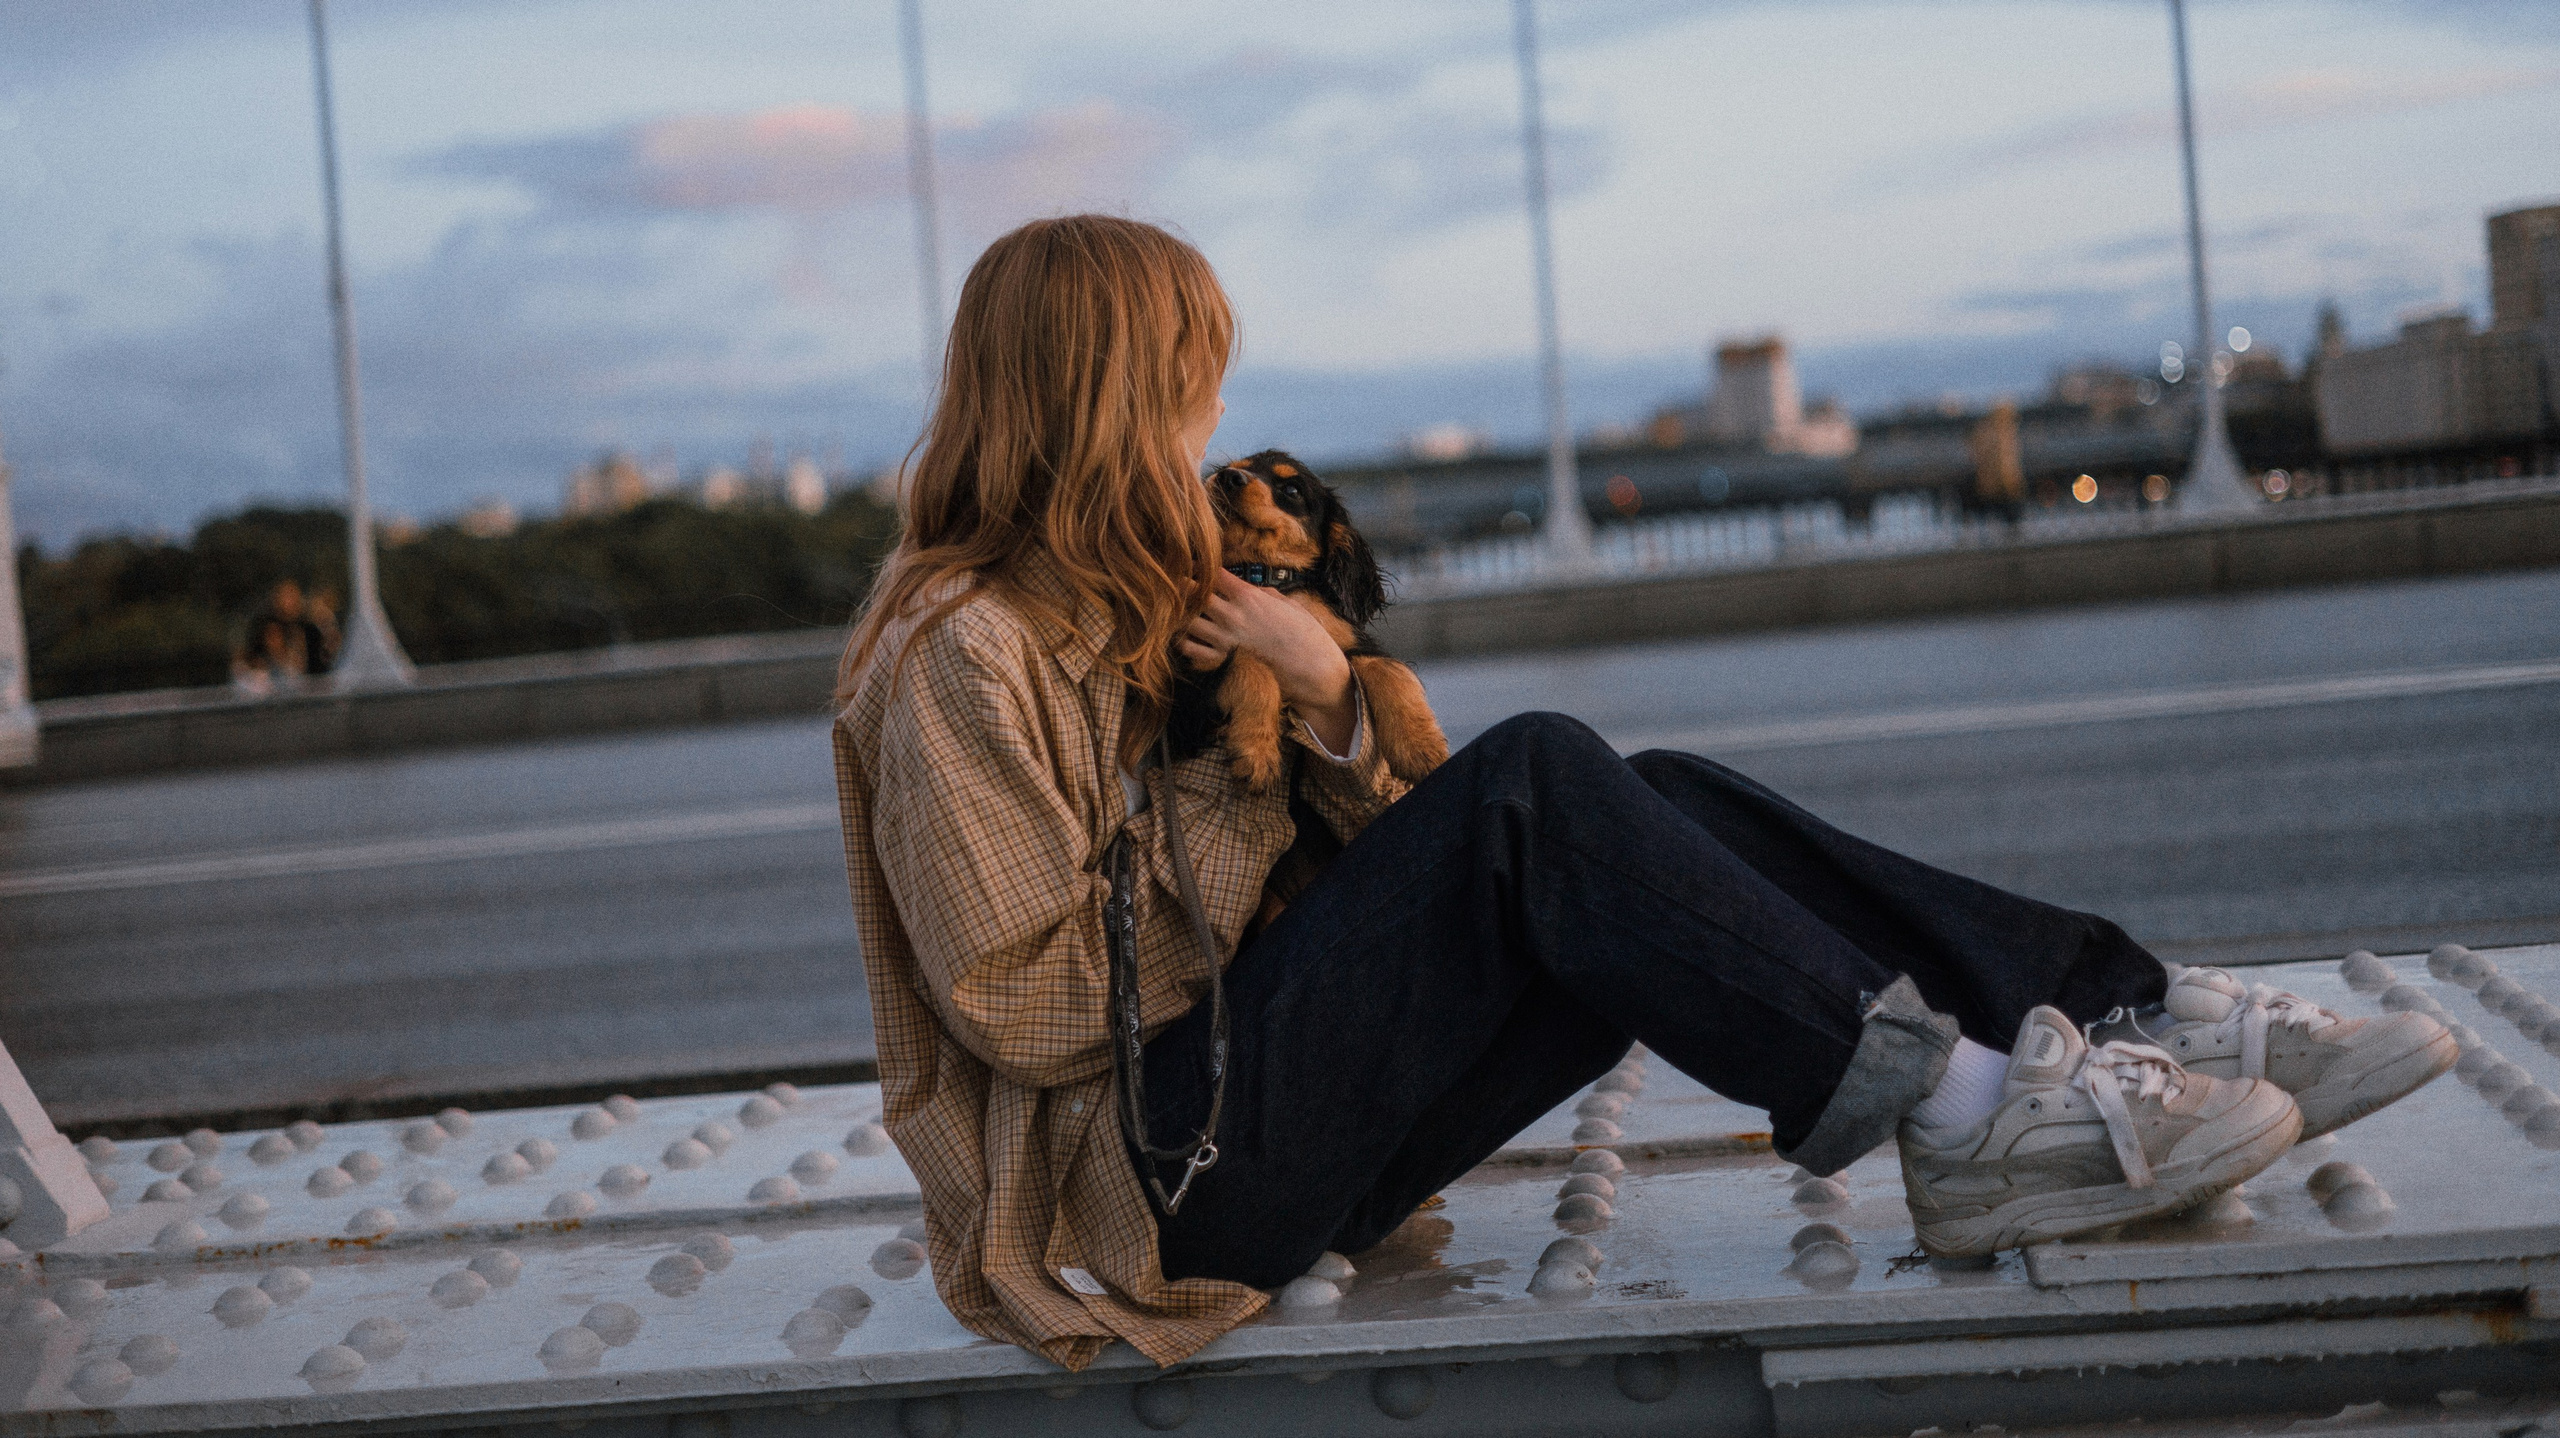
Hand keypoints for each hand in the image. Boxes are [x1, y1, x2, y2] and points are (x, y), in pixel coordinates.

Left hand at [1179, 570, 1355, 750]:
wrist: (1312, 668)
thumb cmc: (1304, 633)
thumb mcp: (1285, 603)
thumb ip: (1259, 592)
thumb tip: (1244, 587)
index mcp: (1248, 597)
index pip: (1212, 573)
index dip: (1200, 566)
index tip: (1195, 566)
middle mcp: (1232, 616)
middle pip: (1192, 593)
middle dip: (1184, 586)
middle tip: (1181, 586)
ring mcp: (1225, 641)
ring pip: (1186, 621)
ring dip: (1182, 613)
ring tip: (1184, 611)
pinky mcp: (1223, 662)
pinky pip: (1190, 649)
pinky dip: (1185, 641)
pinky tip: (1191, 636)